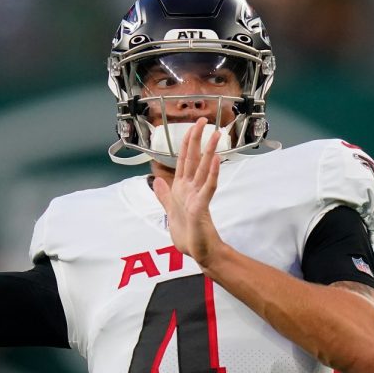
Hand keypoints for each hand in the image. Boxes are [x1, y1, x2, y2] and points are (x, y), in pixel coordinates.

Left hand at [152, 118, 224, 266]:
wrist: (198, 252)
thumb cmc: (188, 234)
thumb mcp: (170, 211)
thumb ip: (164, 195)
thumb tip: (157, 180)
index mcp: (182, 188)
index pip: (184, 159)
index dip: (187, 142)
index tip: (192, 126)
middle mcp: (191, 188)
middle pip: (195, 158)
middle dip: (198, 138)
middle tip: (205, 120)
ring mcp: (198, 196)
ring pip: (204, 169)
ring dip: (210, 151)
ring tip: (216, 135)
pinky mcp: (202, 206)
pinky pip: (208, 187)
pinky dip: (213, 173)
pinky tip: (216, 160)